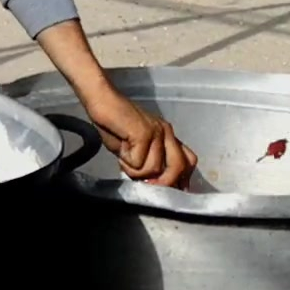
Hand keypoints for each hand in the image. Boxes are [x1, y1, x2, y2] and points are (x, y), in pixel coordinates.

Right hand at [32, 20, 196, 188]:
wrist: (101, 100)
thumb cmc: (112, 123)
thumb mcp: (133, 147)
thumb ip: (146, 161)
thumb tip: (151, 183)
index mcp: (167, 135)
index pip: (188, 160)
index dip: (181, 178)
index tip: (170, 190)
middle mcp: (167, 132)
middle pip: (179, 167)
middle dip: (163, 182)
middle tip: (144, 184)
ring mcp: (157, 132)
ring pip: (154, 169)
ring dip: (136, 171)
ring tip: (123, 158)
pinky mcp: (144, 133)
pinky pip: (139, 163)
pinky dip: (126, 163)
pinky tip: (120, 150)